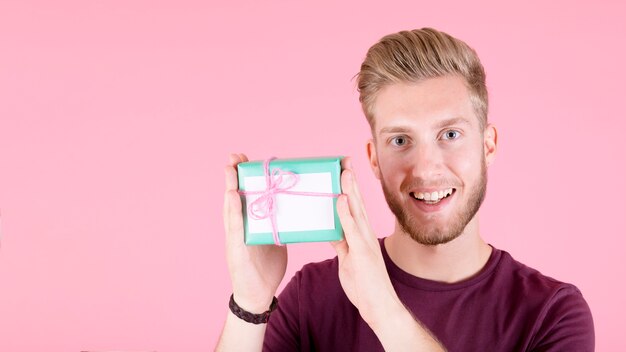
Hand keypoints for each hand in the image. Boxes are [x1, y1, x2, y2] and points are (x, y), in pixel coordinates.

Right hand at [223, 153, 286, 312]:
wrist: (258, 294)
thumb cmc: (265, 268)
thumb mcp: (275, 240)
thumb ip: (279, 224)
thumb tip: (293, 210)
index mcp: (249, 223)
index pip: (245, 195)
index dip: (243, 177)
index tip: (245, 158)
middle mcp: (239, 226)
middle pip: (234, 196)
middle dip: (234, 175)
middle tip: (234, 156)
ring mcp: (235, 237)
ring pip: (231, 208)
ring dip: (230, 187)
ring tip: (231, 169)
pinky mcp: (236, 248)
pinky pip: (235, 226)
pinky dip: (234, 210)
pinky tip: (233, 196)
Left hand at [330, 157, 401, 326]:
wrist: (380, 307)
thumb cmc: (365, 286)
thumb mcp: (348, 260)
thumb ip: (341, 244)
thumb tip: (331, 231)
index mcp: (361, 236)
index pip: (354, 207)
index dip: (349, 189)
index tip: (343, 171)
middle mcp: (365, 235)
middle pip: (356, 203)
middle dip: (350, 183)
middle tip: (344, 162)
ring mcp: (364, 243)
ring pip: (356, 211)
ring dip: (349, 191)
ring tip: (344, 172)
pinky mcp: (362, 253)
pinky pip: (351, 230)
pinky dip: (345, 214)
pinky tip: (340, 200)